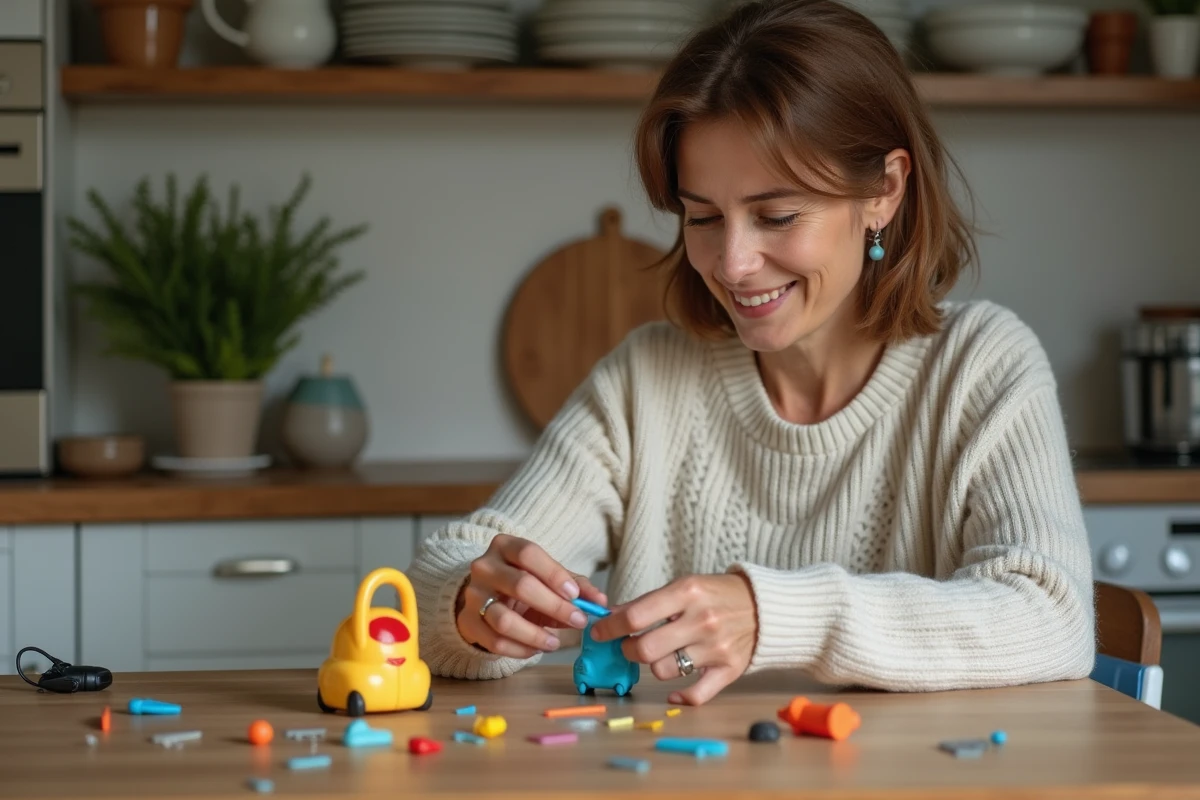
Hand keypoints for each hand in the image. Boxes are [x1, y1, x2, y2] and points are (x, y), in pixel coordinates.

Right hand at [455, 534, 607, 659]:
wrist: (484, 596)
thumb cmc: (522, 583)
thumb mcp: (547, 577)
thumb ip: (575, 586)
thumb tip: (600, 602)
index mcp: (504, 546)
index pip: (528, 553)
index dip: (554, 574)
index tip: (576, 595)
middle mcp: (484, 567)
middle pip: (520, 586)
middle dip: (554, 606)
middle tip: (578, 621)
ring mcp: (473, 596)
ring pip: (504, 619)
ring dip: (536, 635)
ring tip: (555, 642)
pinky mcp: (467, 623)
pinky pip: (495, 642)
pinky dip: (521, 649)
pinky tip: (537, 649)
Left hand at [590, 574, 757, 705]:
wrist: (764, 606)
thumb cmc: (716, 594)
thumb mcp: (684, 586)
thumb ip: (648, 603)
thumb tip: (610, 616)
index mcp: (687, 593)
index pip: (636, 616)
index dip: (610, 627)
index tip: (599, 632)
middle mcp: (701, 621)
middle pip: (645, 649)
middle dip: (628, 650)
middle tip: (629, 646)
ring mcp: (716, 648)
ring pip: (664, 671)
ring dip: (655, 666)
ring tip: (662, 655)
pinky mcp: (729, 671)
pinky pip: (695, 695)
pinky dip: (680, 697)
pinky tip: (673, 693)